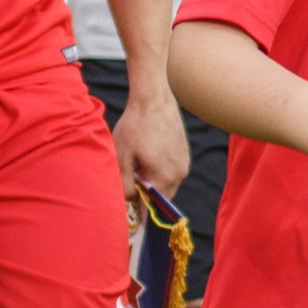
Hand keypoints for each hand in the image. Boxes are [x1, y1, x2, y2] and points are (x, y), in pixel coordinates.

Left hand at [112, 82, 191, 200]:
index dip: (141, 207)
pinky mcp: (185, 152)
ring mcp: (184, 162)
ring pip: (167, 182)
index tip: (130, 206)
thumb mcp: (122, 157)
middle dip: (147, 193)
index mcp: (165, 178)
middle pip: (163, 195)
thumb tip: (130, 200)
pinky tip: (147, 154)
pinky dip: (160, 168)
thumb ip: (125, 184)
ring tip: (138, 163)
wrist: (153, 99)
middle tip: (130, 180)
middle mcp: (180, 173)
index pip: (155, 206)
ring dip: (153, 180)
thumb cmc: (135, 127)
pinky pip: (172, 169)